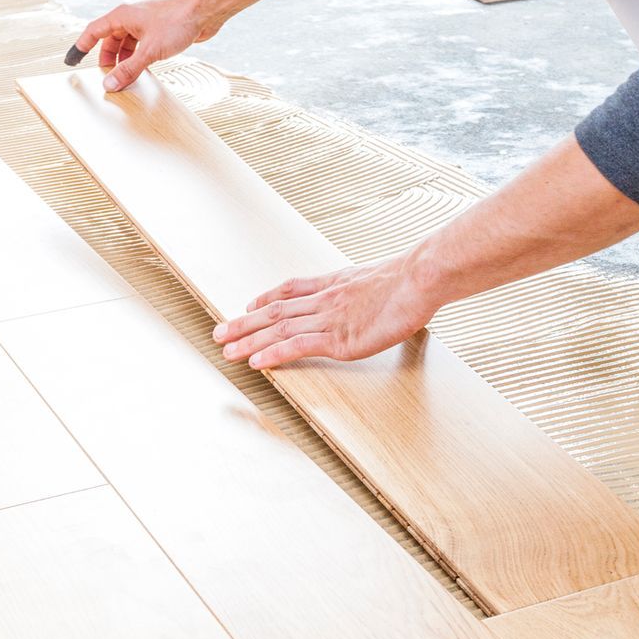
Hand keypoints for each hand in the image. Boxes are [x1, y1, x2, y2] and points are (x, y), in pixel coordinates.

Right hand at [75, 0, 220, 90]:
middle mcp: (131, 18)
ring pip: (127, 45)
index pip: (93, 31)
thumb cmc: (177, 21)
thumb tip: (110, 84)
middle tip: (106, 78)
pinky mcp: (158, 31)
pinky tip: (141, 71)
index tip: (73, 60)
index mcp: (122, 15)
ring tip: (125, 78)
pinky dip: (138, 59)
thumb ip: (129, 69)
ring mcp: (145, 24)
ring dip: (124, 61)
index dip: (82, 46)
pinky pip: (141, 46)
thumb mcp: (149, 51)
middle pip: (110, 40)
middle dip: (107, 60)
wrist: (204, 9)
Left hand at [213, 255, 443, 368]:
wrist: (419, 279)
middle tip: (219, 332)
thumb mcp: (385, 276)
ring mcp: (330, 319)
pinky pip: (297, 346)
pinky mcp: (339, 340)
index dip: (268, 298)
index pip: (292, 290)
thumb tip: (380, 291)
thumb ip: (372, 287)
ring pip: (278, 329)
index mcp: (336, 284)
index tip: (250, 305)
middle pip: (275, 311)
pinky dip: (273, 353)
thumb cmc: (412, 279)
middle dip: (244, 323)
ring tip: (226, 349)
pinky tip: (257, 362)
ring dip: (248, 340)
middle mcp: (325, 300)